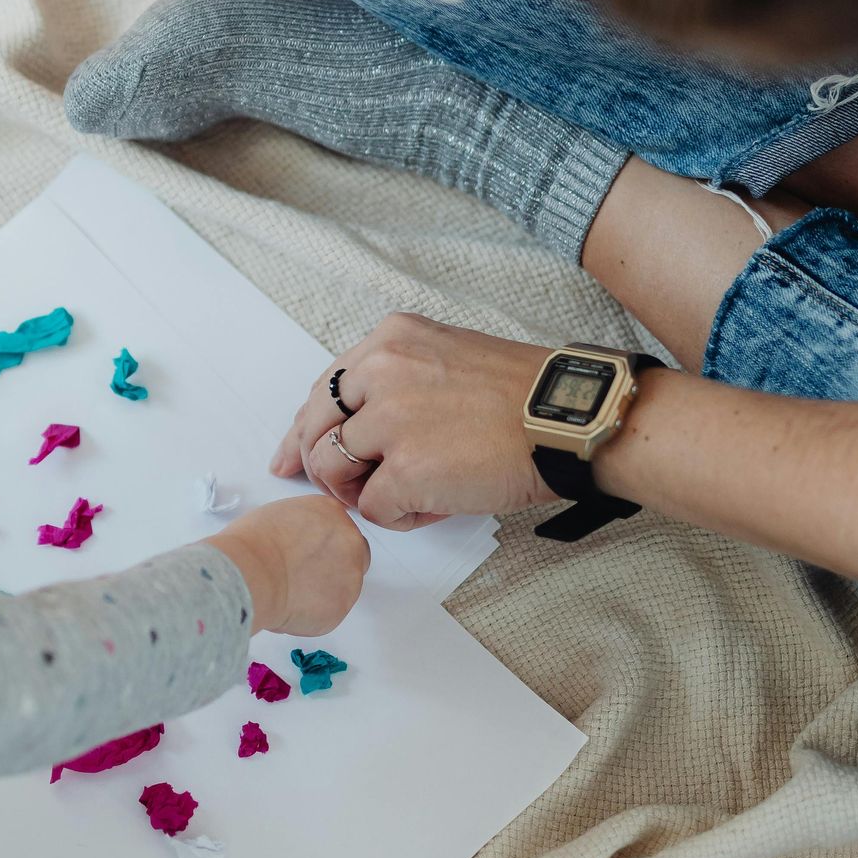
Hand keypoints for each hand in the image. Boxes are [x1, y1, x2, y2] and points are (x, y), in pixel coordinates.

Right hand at [214, 496, 369, 639]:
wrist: (251, 573)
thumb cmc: (254, 542)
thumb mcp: (281, 515)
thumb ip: (304, 527)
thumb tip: (300, 545)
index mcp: (333, 513)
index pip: (341, 530)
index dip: (323, 546)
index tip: (306, 555)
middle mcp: (350, 542)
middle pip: (354, 558)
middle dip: (334, 568)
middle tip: (303, 577)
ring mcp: (350, 576)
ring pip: (343, 588)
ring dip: (323, 593)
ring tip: (288, 592)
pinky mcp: (341, 608)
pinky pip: (329, 613)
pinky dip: (313, 615)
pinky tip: (289, 607)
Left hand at [272, 316, 558, 528]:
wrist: (567, 419)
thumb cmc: (521, 396)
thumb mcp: (446, 357)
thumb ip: (395, 381)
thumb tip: (355, 429)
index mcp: (391, 340)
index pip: (324, 387)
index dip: (304, 430)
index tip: (290, 457)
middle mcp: (381, 371)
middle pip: (315, 429)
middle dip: (322, 467)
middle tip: (346, 491)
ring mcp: (390, 420)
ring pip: (333, 469)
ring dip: (362, 493)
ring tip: (407, 494)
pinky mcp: (406, 469)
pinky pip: (372, 508)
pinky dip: (397, 517)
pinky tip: (432, 506)